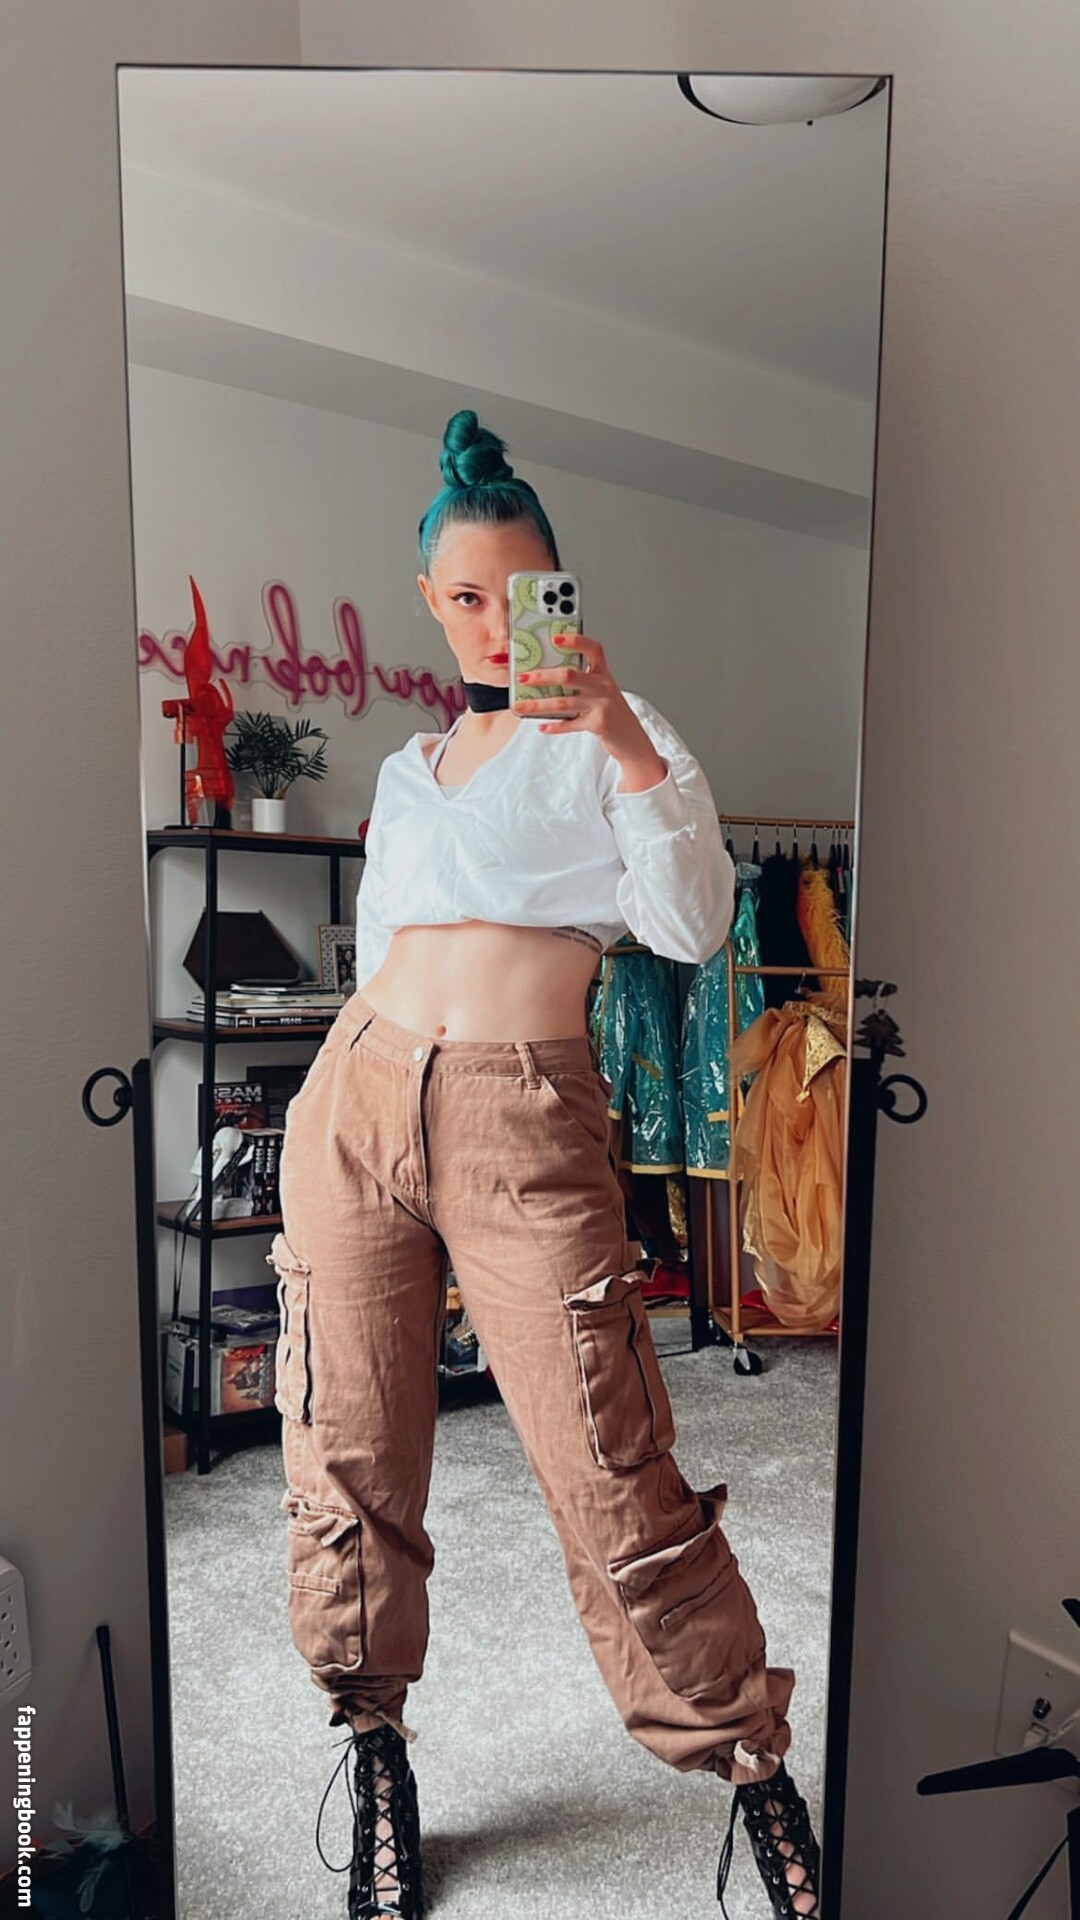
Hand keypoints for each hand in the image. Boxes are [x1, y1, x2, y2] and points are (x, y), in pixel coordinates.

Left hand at [513, 634, 664, 777]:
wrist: (632, 740)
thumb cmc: (612, 714)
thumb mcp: (601, 693)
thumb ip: (581, 684)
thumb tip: (545, 679)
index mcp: (604, 674)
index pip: (593, 649)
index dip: (575, 641)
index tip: (555, 638)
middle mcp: (604, 686)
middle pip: (569, 675)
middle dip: (542, 676)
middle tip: (523, 678)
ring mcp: (602, 705)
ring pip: (563, 702)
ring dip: (538, 705)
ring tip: (520, 705)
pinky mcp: (599, 724)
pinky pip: (570, 724)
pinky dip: (554, 726)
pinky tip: (542, 726)